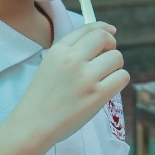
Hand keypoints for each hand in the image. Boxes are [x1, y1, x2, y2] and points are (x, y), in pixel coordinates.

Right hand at [6, 22, 127, 153]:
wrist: (32, 126)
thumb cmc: (41, 99)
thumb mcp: (49, 65)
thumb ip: (70, 53)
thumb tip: (102, 42)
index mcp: (59, 50)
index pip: (88, 28)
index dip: (103, 28)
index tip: (110, 31)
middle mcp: (72, 59)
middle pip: (104, 37)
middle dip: (111, 45)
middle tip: (108, 57)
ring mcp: (86, 77)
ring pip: (117, 57)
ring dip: (115, 66)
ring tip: (105, 77)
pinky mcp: (97, 95)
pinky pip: (122, 77)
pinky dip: (118, 81)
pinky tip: (108, 88)